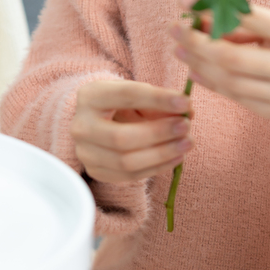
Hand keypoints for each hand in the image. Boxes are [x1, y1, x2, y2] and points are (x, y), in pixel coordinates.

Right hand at [71, 79, 193, 183]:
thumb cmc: (122, 102)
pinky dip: (157, 168)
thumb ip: (160, 100)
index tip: (185, 101)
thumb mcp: (137, 93)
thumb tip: (188, 110)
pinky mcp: (96, 172)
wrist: (98, 120)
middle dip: (159, 133)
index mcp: (90, 96)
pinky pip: (130, 176)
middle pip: (122, 137)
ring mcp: (85, 153)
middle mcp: (81, 126)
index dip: (158, 99)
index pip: (126, 95)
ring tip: (187, 144)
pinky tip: (177, 157)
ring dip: (162, 154)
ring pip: (126, 162)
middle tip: (186, 127)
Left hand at [169, 1, 269, 131]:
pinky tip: (196, 70)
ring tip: (181, 48)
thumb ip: (245, 20)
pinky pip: (237, 98)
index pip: (249, 19)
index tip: (187, 2)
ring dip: (198, 64)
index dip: (212, 9)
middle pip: (233, 58)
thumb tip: (198, 13)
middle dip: (196, 43)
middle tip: (175, 28)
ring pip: (230, 82)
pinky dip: (213, 84)